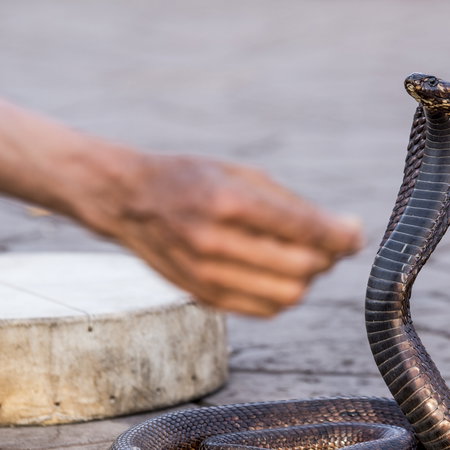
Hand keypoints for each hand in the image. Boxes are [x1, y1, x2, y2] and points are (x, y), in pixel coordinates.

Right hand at [79, 154, 362, 316]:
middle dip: (326, 258)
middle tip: (325, 243)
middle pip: (302, 270)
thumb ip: (290, 203)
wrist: (129, 200)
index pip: (306, 230)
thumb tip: (341, 231)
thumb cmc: (188, 178)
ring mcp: (206, 275)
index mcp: (229, 202)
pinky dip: (280, 293)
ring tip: (297, 255)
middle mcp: (216, 243)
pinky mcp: (201, 295)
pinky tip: (272, 270)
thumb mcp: (238, 172)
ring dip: (305, 278)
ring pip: (286, 296)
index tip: (354, 233)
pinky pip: (262, 308)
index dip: (342, 234)